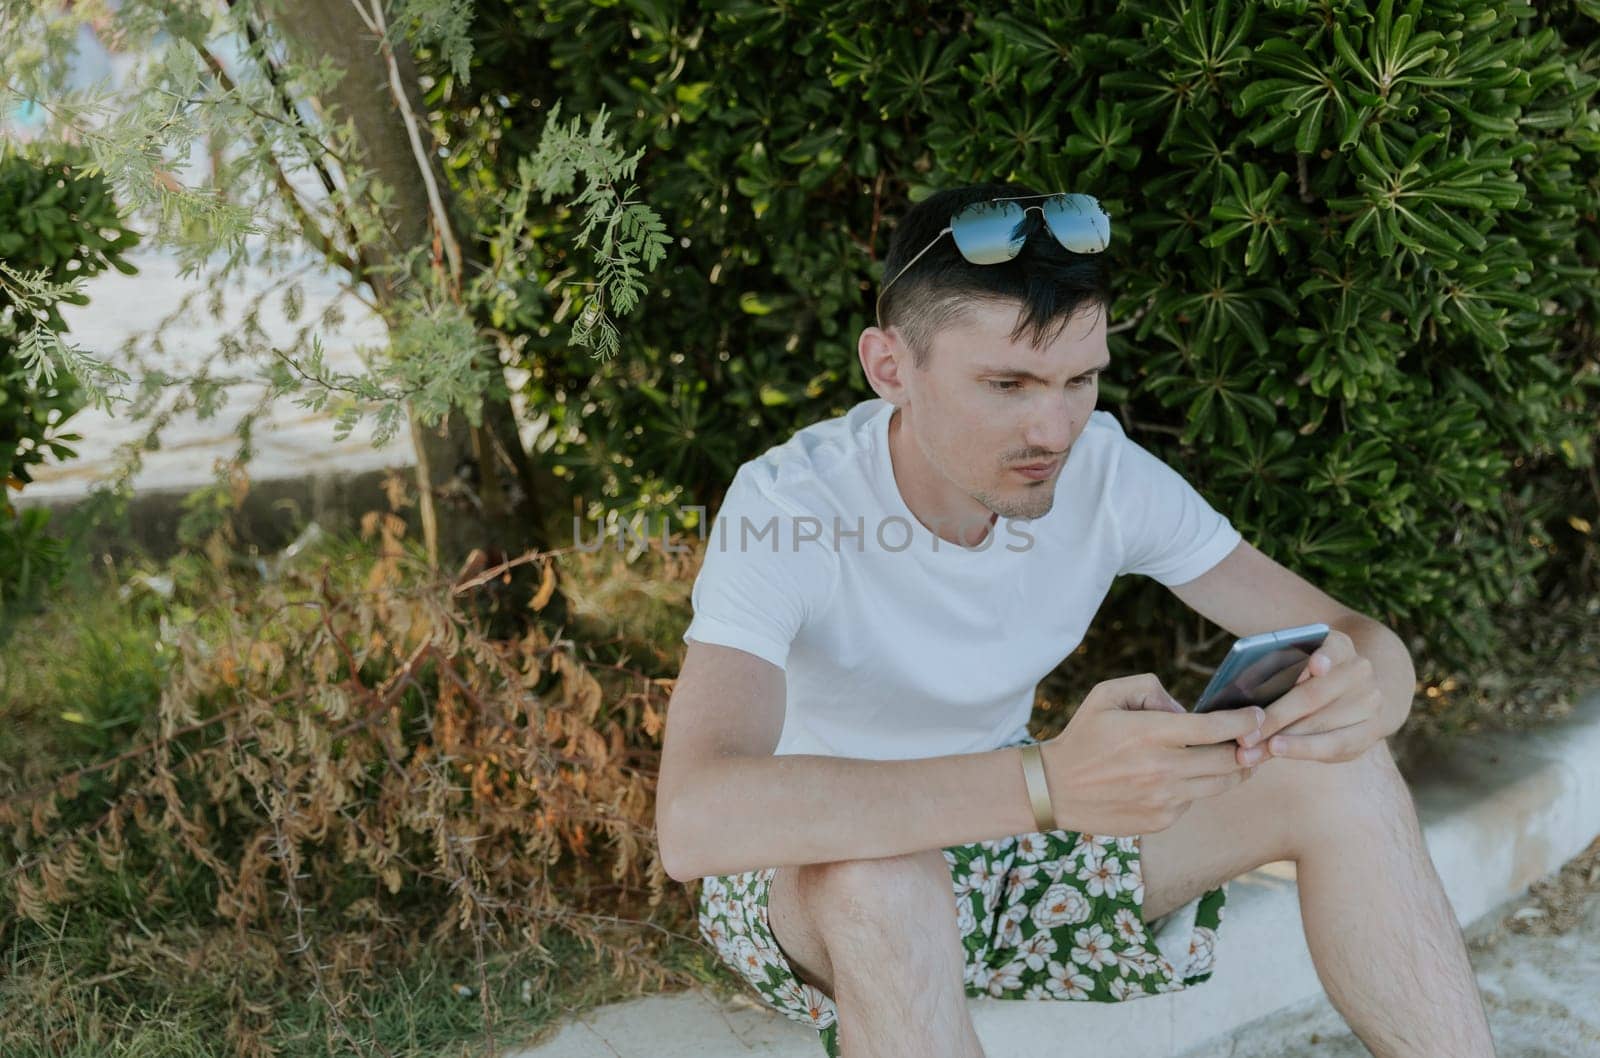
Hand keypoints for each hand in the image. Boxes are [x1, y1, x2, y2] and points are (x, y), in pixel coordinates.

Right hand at [1043, 673, 1262, 835]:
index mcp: (1150, 733)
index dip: (1246, 721)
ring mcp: (1163, 799)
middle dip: (1252, 749)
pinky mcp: (1161, 821)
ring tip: (1237, 757)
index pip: (1215, 728)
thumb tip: (1187, 709)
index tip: (1259, 715)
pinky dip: (1197, 788)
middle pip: (1230, 761)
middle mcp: (1161, 769)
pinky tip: (1185, 777)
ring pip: (1220, 785)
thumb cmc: (1085, 735)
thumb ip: (1151, 688)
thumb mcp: (1107, 694)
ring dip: (1234, 770)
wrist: (1056, 788)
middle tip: (1259, 739)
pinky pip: (1194, 801)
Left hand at [1246, 627, 1387, 763]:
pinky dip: (1302, 750)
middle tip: (1244, 736)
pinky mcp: (1372, 730)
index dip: (1325, 656)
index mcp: (1339, 645)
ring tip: (1250, 752)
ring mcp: (1370, 701)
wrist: (1353, 692)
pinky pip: (1335, 745)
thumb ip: (1276, 667)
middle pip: (1315, 695)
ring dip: (1283, 741)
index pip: (1334, 648)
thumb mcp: (1295, 662)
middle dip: (1275, 718)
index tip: (1315, 665)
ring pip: (1322, 725)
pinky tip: (1276, 752)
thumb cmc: (1306, 676)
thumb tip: (1240, 687)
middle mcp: (1359, 670)